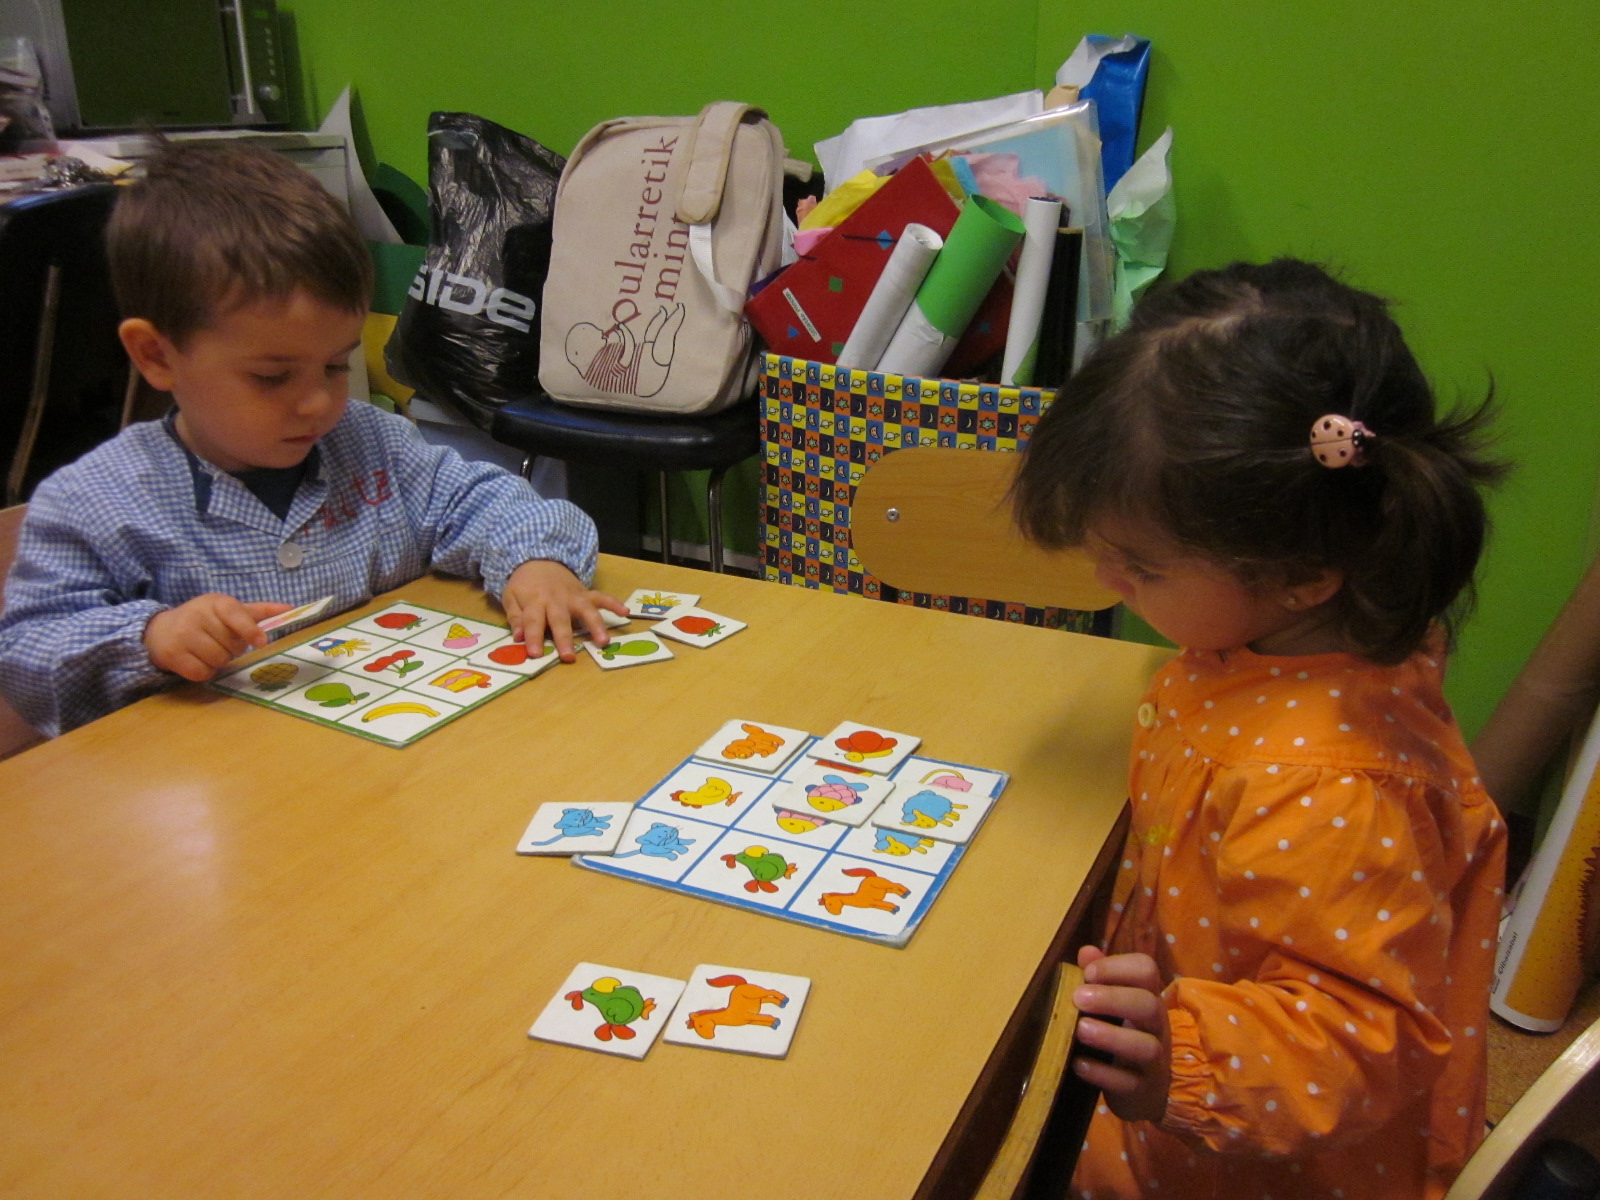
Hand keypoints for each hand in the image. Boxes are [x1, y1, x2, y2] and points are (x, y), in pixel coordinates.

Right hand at [144, 594, 291, 680]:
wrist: (161, 630)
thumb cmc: (204, 620)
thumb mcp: (229, 610)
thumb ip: (258, 611)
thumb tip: (291, 609)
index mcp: (216, 602)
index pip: (235, 614)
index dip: (250, 629)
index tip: (262, 642)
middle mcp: (197, 615)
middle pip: (232, 645)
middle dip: (232, 649)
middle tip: (221, 642)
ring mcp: (183, 635)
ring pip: (218, 660)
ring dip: (219, 662)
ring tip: (209, 651)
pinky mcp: (173, 655)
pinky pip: (202, 673)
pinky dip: (205, 672)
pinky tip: (198, 661)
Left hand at [502, 559, 627, 661]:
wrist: (539, 559)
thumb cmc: (524, 584)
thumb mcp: (511, 596)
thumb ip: (515, 617)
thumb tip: (518, 637)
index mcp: (534, 601)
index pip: (533, 621)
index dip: (533, 638)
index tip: (535, 654)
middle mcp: (556, 599)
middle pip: (560, 619)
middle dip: (564, 638)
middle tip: (568, 656)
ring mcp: (573, 596)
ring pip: (586, 610)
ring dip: (596, 625)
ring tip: (604, 642)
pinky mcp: (585, 593)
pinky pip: (601, 597)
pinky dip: (614, 603)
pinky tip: (625, 612)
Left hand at [1071, 946, 1171, 1123]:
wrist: (1149, 1090)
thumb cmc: (1125, 1035)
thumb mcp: (1115, 1005)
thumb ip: (1101, 978)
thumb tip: (1086, 951)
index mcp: (1147, 998)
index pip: (1146, 971)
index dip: (1118, 966)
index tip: (1088, 972)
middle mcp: (1155, 1026)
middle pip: (1148, 1005)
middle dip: (1113, 998)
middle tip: (1078, 998)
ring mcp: (1153, 1061)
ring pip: (1145, 1047)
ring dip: (1111, 1036)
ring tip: (1080, 1030)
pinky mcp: (1142, 1090)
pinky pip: (1128, 1083)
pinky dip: (1102, 1074)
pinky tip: (1079, 1064)